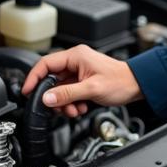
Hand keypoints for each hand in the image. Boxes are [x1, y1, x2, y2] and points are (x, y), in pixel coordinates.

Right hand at [21, 44, 142, 117]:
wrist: (138, 86)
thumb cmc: (121, 82)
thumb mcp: (91, 89)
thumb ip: (67, 94)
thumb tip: (47, 98)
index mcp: (75, 56)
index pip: (45, 64)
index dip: (34, 78)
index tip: (28, 92)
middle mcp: (75, 61)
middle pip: (52, 79)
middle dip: (54, 97)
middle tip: (59, 108)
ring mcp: (79, 71)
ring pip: (60, 89)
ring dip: (64, 102)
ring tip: (74, 109)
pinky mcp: (84, 81)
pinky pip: (70, 93)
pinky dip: (72, 102)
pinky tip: (81, 107)